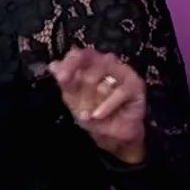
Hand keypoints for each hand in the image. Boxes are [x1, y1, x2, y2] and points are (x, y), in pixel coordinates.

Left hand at [48, 47, 146, 163]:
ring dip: (94, 101)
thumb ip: (65, 82)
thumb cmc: (93, 112)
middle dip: (82, 91)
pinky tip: (99, 115)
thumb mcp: (73, 99)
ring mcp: (123, 71)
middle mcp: (107, 62)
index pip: (79, 54)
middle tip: (80, 109)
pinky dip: (107, 106)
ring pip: (104, 80)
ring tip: (91, 114)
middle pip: (91, 67)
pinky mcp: (135, 84)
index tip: (61, 78)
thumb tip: (53, 65)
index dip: (70, 64)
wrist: (112, 135)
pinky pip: (119, 92)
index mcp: (90, 62)